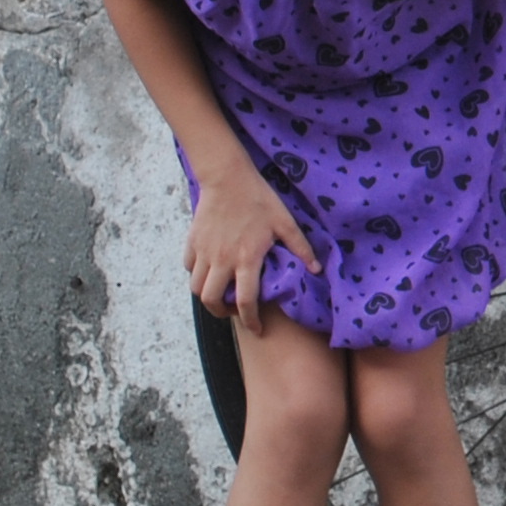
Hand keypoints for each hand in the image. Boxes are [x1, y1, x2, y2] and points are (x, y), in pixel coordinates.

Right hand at [187, 169, 318, 333]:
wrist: (227, 177)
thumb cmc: (259, 199)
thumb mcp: (285, 222)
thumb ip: (300, 248)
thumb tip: (317, 269)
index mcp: (246, 258)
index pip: (245, 301)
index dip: (250, 320)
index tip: (256, 328)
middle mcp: (221, 260)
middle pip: (212, 301)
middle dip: (222, 313)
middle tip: (234, 312)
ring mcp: (204, 251)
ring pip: (196, 288)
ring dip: (208, 297)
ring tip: (222, 294)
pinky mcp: (192, 242)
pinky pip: (189, 268)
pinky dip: (197, 276)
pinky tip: (210, 272)